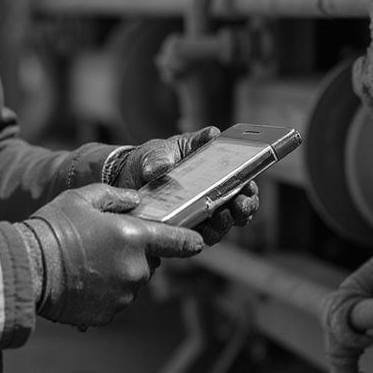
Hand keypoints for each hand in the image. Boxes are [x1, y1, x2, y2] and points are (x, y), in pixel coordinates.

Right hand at [18, 183, 205, 327]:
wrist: (29, 266)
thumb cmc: (55, 227)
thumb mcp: (83, 197)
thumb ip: (116, 196)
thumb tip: (135, 201)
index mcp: (135, 237)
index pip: (178, 241)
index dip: (190, 241)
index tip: (197, 242)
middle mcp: (136, 270)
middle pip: (148, 262)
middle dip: (133, 253)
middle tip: (103, 244)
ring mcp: (123, 295)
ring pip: (131, 282)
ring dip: (118, 273)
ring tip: (87, 263)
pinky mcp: (108, 315)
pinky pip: (114, 301)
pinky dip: (104, 293)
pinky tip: (81, 281)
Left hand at [106, 128, 259, 243]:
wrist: (122, 178)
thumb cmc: (150, 159)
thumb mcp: (165, 148)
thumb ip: (188, 143)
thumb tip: (209, 136)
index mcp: (214, 173)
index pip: (241, 181)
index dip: (250, 187)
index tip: (249, 187)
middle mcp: (210, 196)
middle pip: (238, 206)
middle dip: (244, 208)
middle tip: (239, 206)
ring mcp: (197, 214)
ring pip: (221, 225)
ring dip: (225, 224)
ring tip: (220, 217)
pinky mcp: (182, 229)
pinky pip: (197, 237)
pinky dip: (201, 235)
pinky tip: (199, 231)